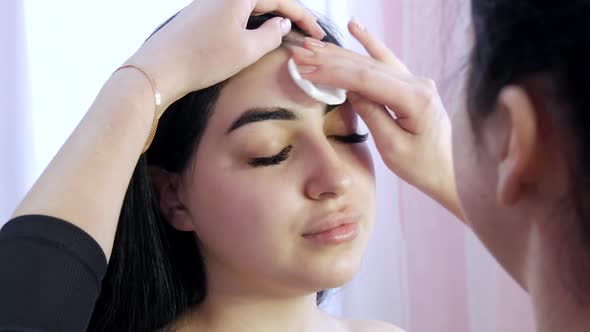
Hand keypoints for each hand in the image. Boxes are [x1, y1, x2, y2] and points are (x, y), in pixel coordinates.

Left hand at [126, 0, 324, 107]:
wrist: (159, 68)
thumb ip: (272, 35)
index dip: (303, 17)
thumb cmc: (204, 59)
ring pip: (250, 6)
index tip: (318, 34)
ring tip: (288, 36)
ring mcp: (210, 2)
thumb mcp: (247, 50)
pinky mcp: (201, 14)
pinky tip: (258, 36)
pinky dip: (253, 23)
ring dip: (271, 19)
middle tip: (308, 34)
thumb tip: (282, 24)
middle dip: (290, 16)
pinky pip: (235, 13)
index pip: (281, 0)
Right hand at [291, 19, 463, 219]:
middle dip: (331, 59)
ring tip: (314, 44)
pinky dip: (370, 44)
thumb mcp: (393, 148)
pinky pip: (387, 62)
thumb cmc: (423, 167)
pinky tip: (355, 28)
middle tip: (301, 52)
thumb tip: (350, 90)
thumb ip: (372, 114)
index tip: (306, 68)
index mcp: (415, 99)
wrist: (452, 173)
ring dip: (342, 53)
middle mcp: (418, 83)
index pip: (366, 79)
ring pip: (374, 62)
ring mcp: (416, 82)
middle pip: (367, 66)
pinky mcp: (412, 86)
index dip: (334, 73)